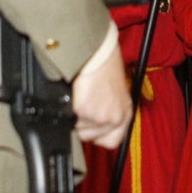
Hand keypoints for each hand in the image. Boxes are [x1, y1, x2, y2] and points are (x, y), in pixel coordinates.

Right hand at [71, 34, 131, 149]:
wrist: (98, 50)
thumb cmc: (105, 65)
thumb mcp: (114, 93)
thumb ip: (107, 111)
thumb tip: (93, 122)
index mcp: (124, 114)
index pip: (111, 142)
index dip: (97, 135)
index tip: (90, 126)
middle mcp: (115, 118)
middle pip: (89, 137)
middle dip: (81, 123)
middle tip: (83, 103)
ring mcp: (99, 117)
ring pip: (76, 129)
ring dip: (73, 115)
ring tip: (79, 95)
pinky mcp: (83, 110)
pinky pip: (67, 117)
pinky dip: (66, 106)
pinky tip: (74, 92)